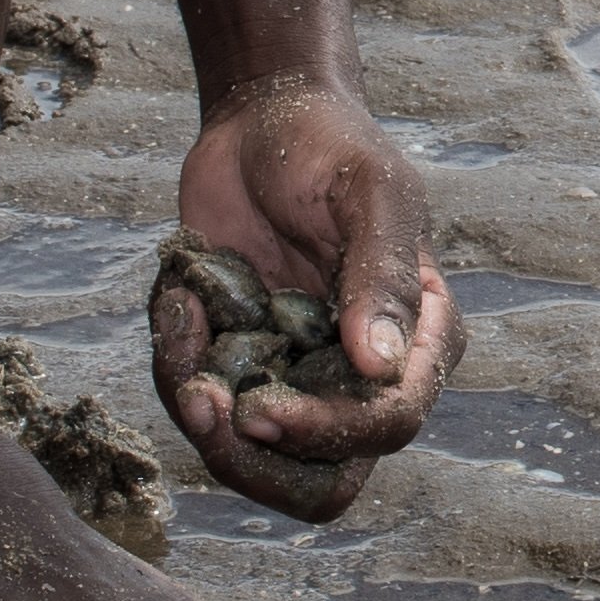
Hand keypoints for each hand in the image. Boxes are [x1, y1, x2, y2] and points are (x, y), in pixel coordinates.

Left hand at [150, 68, 454, 518]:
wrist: (261, 119)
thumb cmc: (328, 144)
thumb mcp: (368, 191)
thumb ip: (379, 274)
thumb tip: (380, 366)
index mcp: (418, 338)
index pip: (389, 423)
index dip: (327, 433)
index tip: (258, 406)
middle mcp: (364, 375)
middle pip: (327, 481)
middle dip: (258, 463)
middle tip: (204, 406)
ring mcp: (301, 378)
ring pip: (260, 464)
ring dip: (205, 419)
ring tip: (182, 328)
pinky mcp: (243, 368)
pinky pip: (206, 409)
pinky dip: (181, 366)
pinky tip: (182, 298)